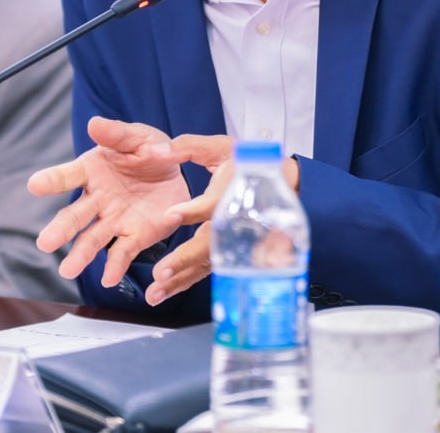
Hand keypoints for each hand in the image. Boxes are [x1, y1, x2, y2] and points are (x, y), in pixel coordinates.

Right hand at [28, 117, 221, 288]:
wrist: (177, 173)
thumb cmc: (149, 151)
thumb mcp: (139, 138)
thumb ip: (118, 135)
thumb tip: (93, 123)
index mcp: (93, 170)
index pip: (68, 175)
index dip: (52, 180)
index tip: (35, 184)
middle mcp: (98, 199)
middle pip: (74, 215)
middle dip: (60, 229)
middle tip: (45, 243)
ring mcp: (114, 220)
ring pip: (93, 239)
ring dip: (80, 255)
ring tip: (67, 271)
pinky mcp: (135, 235)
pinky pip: (123, 252)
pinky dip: (115, 267)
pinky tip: (108, 279)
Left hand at [147, 147, 302, 305]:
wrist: (283, 186)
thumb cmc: (248, 166)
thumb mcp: (222, 148)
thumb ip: (189, 146)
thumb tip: (158, 149)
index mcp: (230, 196)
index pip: (211, 206)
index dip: (192, 211)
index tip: (171, 215)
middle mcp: (231, 224)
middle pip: (208, 245)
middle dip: (184, 259)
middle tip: (161, 270)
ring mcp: (231, 243)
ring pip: (205, 265)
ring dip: (180, 280)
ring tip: (156, 292)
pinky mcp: (228, 253)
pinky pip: (206, 270)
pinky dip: (185, 282)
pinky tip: (166, 291)